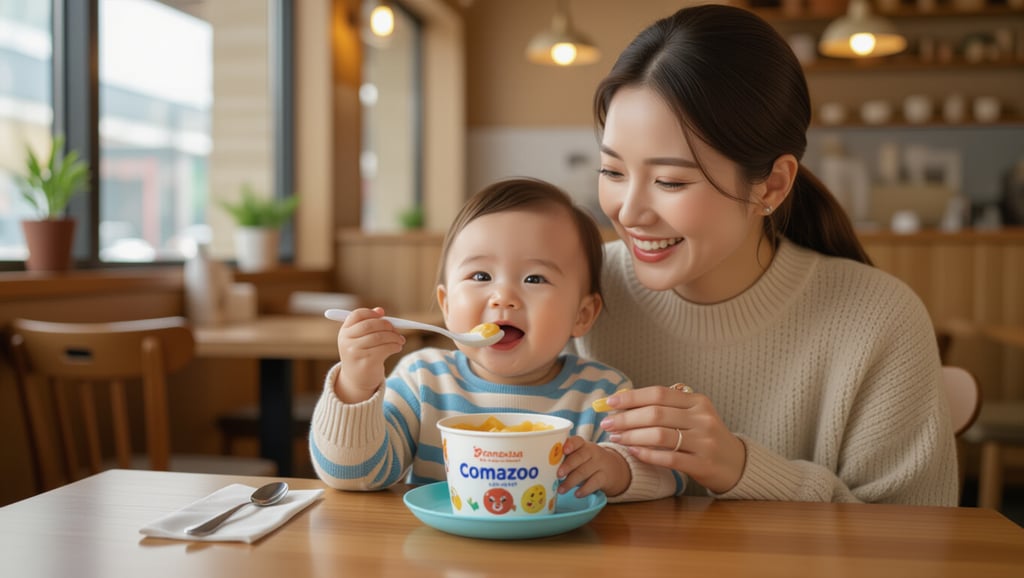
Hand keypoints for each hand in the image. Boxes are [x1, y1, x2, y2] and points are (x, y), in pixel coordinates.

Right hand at [334, 307, 405, 402]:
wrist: (356, 380)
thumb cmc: (362, 355)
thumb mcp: (360, 339)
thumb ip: (368, 324)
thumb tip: (380, 310)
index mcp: (344, 332)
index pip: (357, 315)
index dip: (371, 313)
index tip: (382, 314)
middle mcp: (347, 341)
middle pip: (370, 325)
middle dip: (386, 325)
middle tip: (396, 329)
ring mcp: (355, 352)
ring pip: (379, 337)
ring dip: (394, 337)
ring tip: (400, 340)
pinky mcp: (366, 362)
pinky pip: (385, 349)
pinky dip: (395, 346)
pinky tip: (398, 347)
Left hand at [556, 435, 629, 497]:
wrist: (613, 469)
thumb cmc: (587, 462)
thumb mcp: (579, 455)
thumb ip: (566, 458)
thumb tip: (545, 467)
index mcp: (583, 444)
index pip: (577, 441)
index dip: (570, 444)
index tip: (564, 450)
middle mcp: (593, 452)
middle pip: (580, 457)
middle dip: (568, 466)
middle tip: (558, 475)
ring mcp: (600, 464)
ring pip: (585, 471)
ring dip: (571, 482)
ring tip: (561, 490)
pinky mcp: (605, 477)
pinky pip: (594, 483)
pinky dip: (584, 489)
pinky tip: (577, 494)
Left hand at [599, 385, 745, 493]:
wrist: (736, 464)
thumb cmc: (704, 437)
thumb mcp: (692, 415)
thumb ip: (665, 408)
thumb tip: (623, 401)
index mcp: (698, 401)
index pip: (659, 394)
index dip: (631, 397)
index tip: (609, 402)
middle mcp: (702, 418)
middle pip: (656, 414)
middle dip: (626, 418)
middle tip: (606, 423)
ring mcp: (704, 442)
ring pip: (660, 435)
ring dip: (632, 436)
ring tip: (615, 438)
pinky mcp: (703, 464)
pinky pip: (669, 458)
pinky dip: (647, 454)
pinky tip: (633, 452)